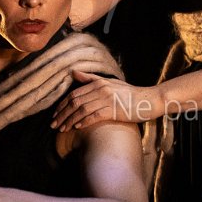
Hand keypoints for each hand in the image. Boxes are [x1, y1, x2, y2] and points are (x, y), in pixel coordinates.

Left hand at [51, 70, 165, 132]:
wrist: (148, 100)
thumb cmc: (129, 94)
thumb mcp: (109, 83)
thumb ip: (90, 79)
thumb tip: (73, 72)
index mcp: (98, 83)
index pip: (74, 94)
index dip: (61, 106)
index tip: (55, 115)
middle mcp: (101, 90)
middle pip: (75, 102)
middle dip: (62, 114)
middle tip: (54, 125)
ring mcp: (107, 99)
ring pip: (82, 110)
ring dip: (69, 120)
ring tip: (62, 129)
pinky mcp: (113, 110)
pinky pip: (94, 116)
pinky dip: (84, 121)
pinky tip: (77, 127)